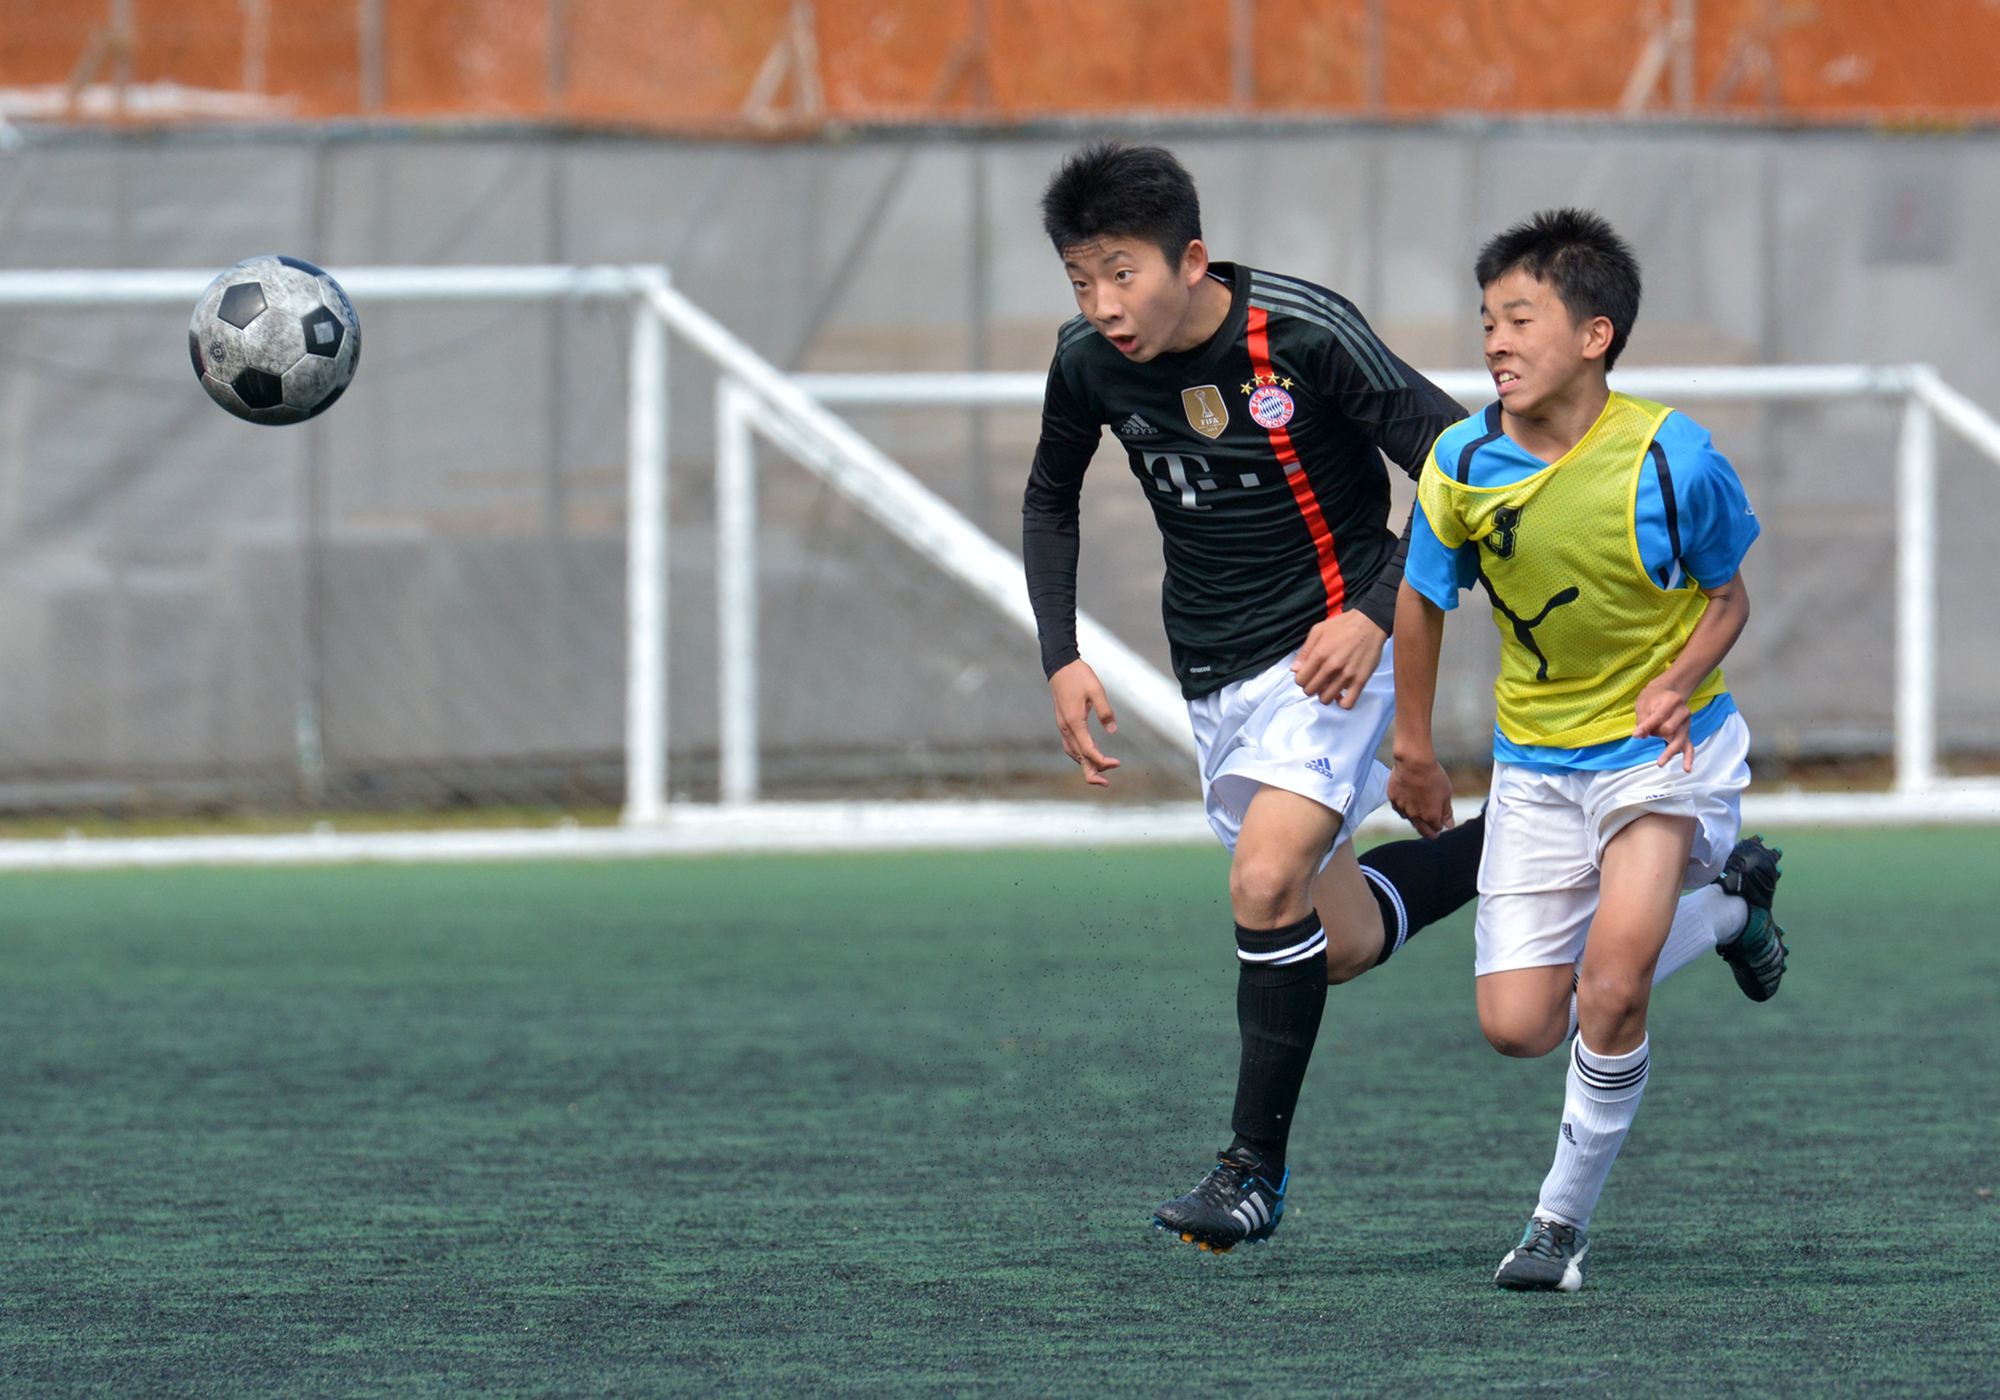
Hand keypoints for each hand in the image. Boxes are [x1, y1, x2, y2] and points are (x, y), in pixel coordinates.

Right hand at [1048, 659, 1120, 786]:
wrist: (1060, 665)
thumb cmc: (1079, 676)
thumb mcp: (1096, 690)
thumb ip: (1105, 711)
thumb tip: (1112, 730)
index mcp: (1074, 722)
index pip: (1088, 750)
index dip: (1102, 761)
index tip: (1117, 764)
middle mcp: (1066, 728)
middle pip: (1078, 757)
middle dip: (1092, 772)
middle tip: (1106, 783)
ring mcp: (1063, 726)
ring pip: (1073, 753)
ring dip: (1086, 763)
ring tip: (1101, 770)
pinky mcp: (1063, 722)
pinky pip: (1070, 745)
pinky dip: (1080, 754)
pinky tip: (1089, 754)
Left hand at [1291, 610, 1386, 707]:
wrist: (1370, 623)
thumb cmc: (1343, 625)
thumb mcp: (1318, 631)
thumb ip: (1304, 651)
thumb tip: (1294, 669)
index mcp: (1319, 654)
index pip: (1300, 680)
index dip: (1301, 679)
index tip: (1307, 675)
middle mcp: (1332, 666)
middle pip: (1311, 691)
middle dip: (1311, 687)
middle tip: (1317, 680)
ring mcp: (1347, 675)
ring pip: (1326, 699)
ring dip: (1324, 694)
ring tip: (1328, 686)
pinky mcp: (1361, 680)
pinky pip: (1348, 703)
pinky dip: (1341, 702)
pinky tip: (1340, 694)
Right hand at [1388, 752, 1455, 838]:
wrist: (1413, 762)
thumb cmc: (1433, 776)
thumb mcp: (1446, 794)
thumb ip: (1447, 812)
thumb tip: (1449, 825)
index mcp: (1430, 816)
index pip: (1435, 828)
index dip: (1439, 827)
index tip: (1441, 825)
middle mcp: (1415, 815)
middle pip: (1421, 829)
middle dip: (1428, 833)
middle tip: (1432, 834)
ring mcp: (1402, 807)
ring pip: (1408, 818)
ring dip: (1415, 819)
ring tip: (1419, 816)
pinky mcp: (1392, 798)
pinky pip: (1398, 808)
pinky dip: (1404, 809)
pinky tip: (1407, 804)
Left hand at [1634, 679, 1693, 771]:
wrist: (1668, 693)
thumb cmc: (1654, 697)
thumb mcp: (1644, 702)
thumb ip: (1643, 718)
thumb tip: (1641, 735)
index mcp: (1673, 700)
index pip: (1659, 716)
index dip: (1647, 726)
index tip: (1636, 735)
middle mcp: (1683, 712)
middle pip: (1669, 729)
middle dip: (1655, 732)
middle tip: (1647, 729)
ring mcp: (1686, 724)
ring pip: (1679, 740)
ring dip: (1669, 752)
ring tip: (1660, 763)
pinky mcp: (1686, 733)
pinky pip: (1689, 747)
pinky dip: (1688, 758)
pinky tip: (1687, 768)